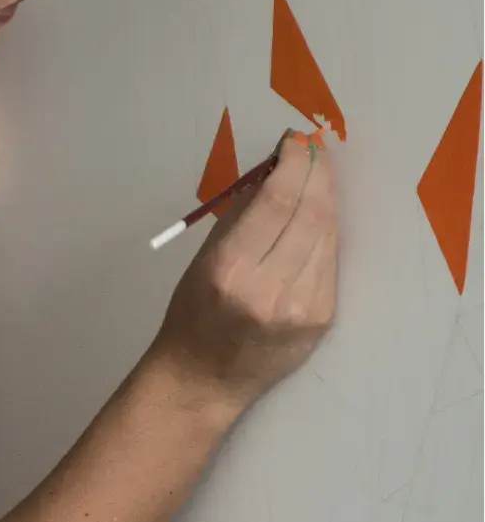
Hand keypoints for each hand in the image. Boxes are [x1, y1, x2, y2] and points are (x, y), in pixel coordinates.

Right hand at [148, 132, 337, 417]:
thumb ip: (242, 214)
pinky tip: (318, 215)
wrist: (204, 380)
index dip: (294, 165)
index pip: (277, 202)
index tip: (296, 141)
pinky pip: (329, 263)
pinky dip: (326, 232)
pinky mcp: (322, 319)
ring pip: (328, 235)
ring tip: (317, 175)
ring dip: (326, 198)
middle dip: (316, 173)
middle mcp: (271, 289)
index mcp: (232, 270)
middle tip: (314, 150)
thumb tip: (275, 170)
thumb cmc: (192, 313)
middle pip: (310, 214)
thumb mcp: (204, 257)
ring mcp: (303, 308)